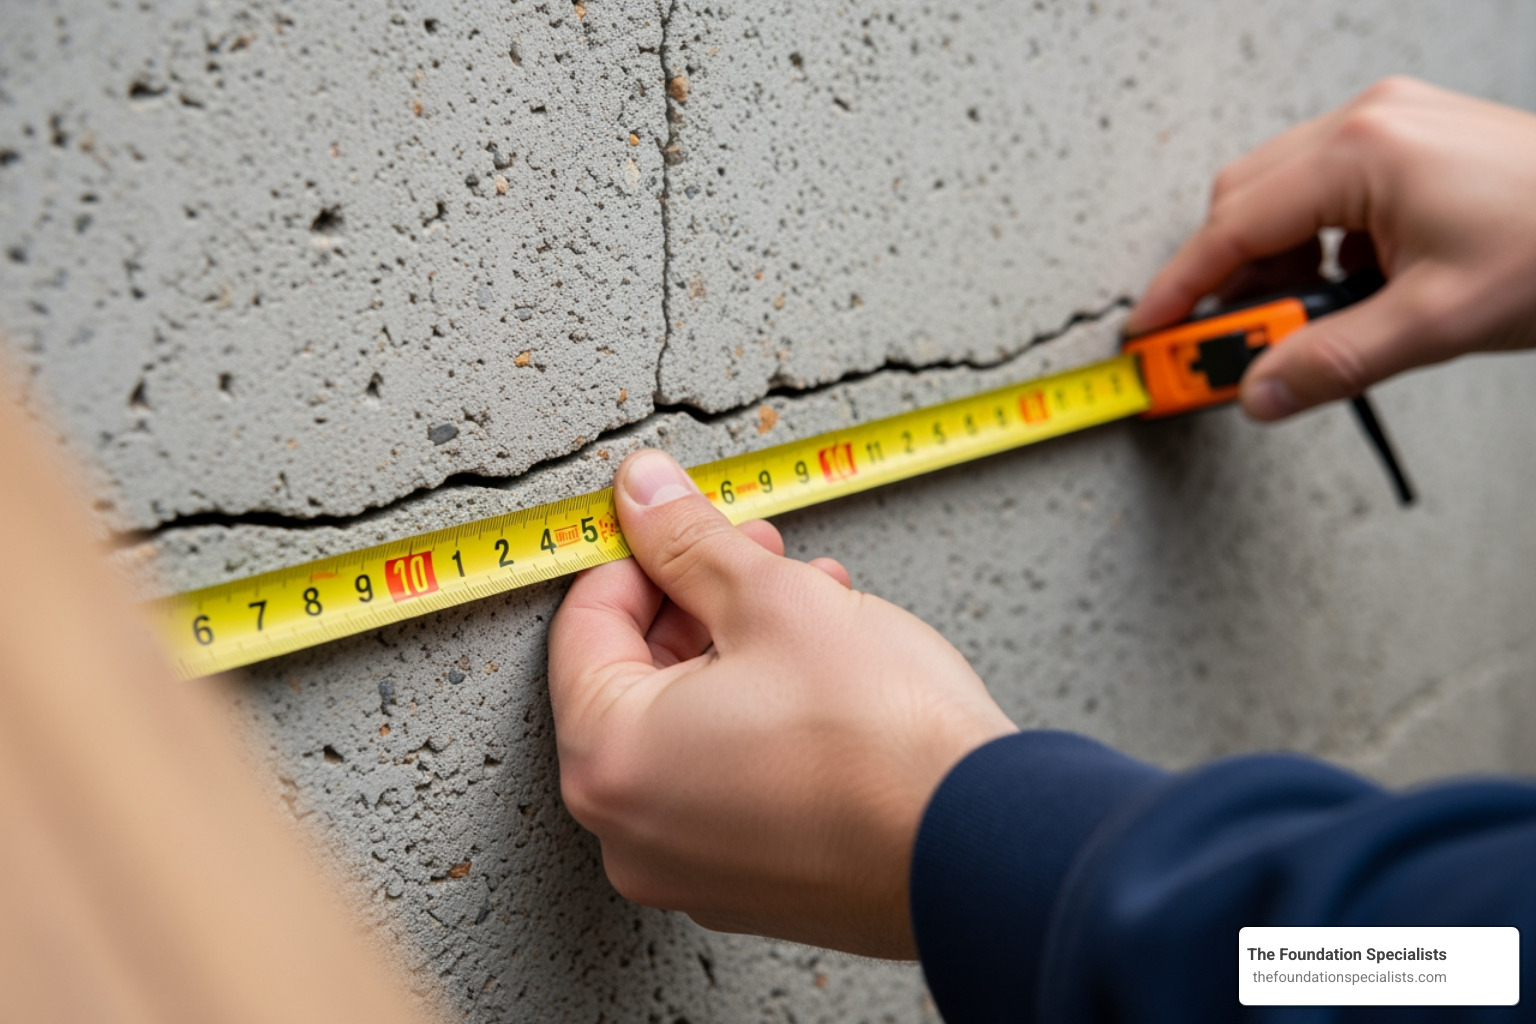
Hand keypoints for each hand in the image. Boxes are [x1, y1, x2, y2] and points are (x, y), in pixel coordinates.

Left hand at [547, 450, 1015, 957]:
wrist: (988, 849)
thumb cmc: (883, 740)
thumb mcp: (774, 600)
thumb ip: (688, 540)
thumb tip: (643, 493)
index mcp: (611, 761)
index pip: (584, 625)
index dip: (636, 554)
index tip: (675, 521)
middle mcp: (631, 833)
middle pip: (634, 680)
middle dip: (698, 601)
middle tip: (757, 556)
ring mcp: (691, 871)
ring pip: (687, 729)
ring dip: (738, 652)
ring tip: (813, 603)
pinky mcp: (751, 887)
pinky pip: (726, 781)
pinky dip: (758, 720)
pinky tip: (824, 674)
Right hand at [1127, 76, 1535, 419]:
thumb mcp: (1436, 323)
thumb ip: (1331, 362)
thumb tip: (1258, 392)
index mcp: (1363, 153)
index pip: (1232, 227)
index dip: (1181, 289)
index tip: (1150, 335)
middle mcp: (1367, 122)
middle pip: (1243, 202)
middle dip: (1225, 280)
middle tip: (1225, 348)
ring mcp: (1389, 124)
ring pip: (1280, 196)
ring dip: (1273, 265)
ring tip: (1303, 325)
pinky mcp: (1409, 140)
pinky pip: (1324, 191)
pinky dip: (1314, 246)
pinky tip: (1345, 288)